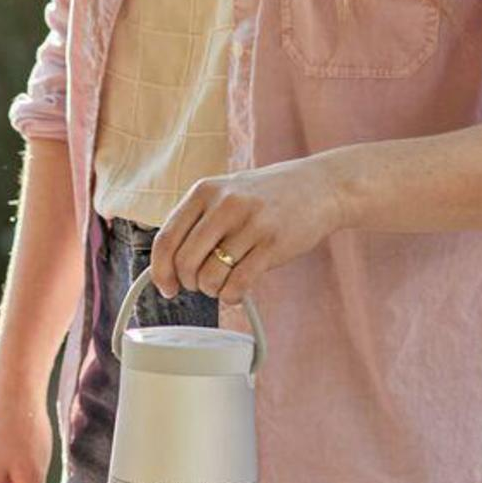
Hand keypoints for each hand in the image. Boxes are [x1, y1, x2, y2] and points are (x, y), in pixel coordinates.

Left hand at [150, 158, 348, 299]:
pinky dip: (232, 296)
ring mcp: (250, 223)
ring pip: (210, 277)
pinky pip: (238, 284)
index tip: (167, 287)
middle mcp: (224, 204)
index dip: (161, 271)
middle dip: (190, 284)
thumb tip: (162, 269)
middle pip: (185, 263)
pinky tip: (239, 290)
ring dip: (213, 290)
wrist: (320, 186)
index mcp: (204, 191)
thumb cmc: (266, 198)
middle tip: (203, 284)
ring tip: (225, 283)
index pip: (166, 239)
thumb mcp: (225, 196)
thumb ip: (195, 224)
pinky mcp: (273, 244)